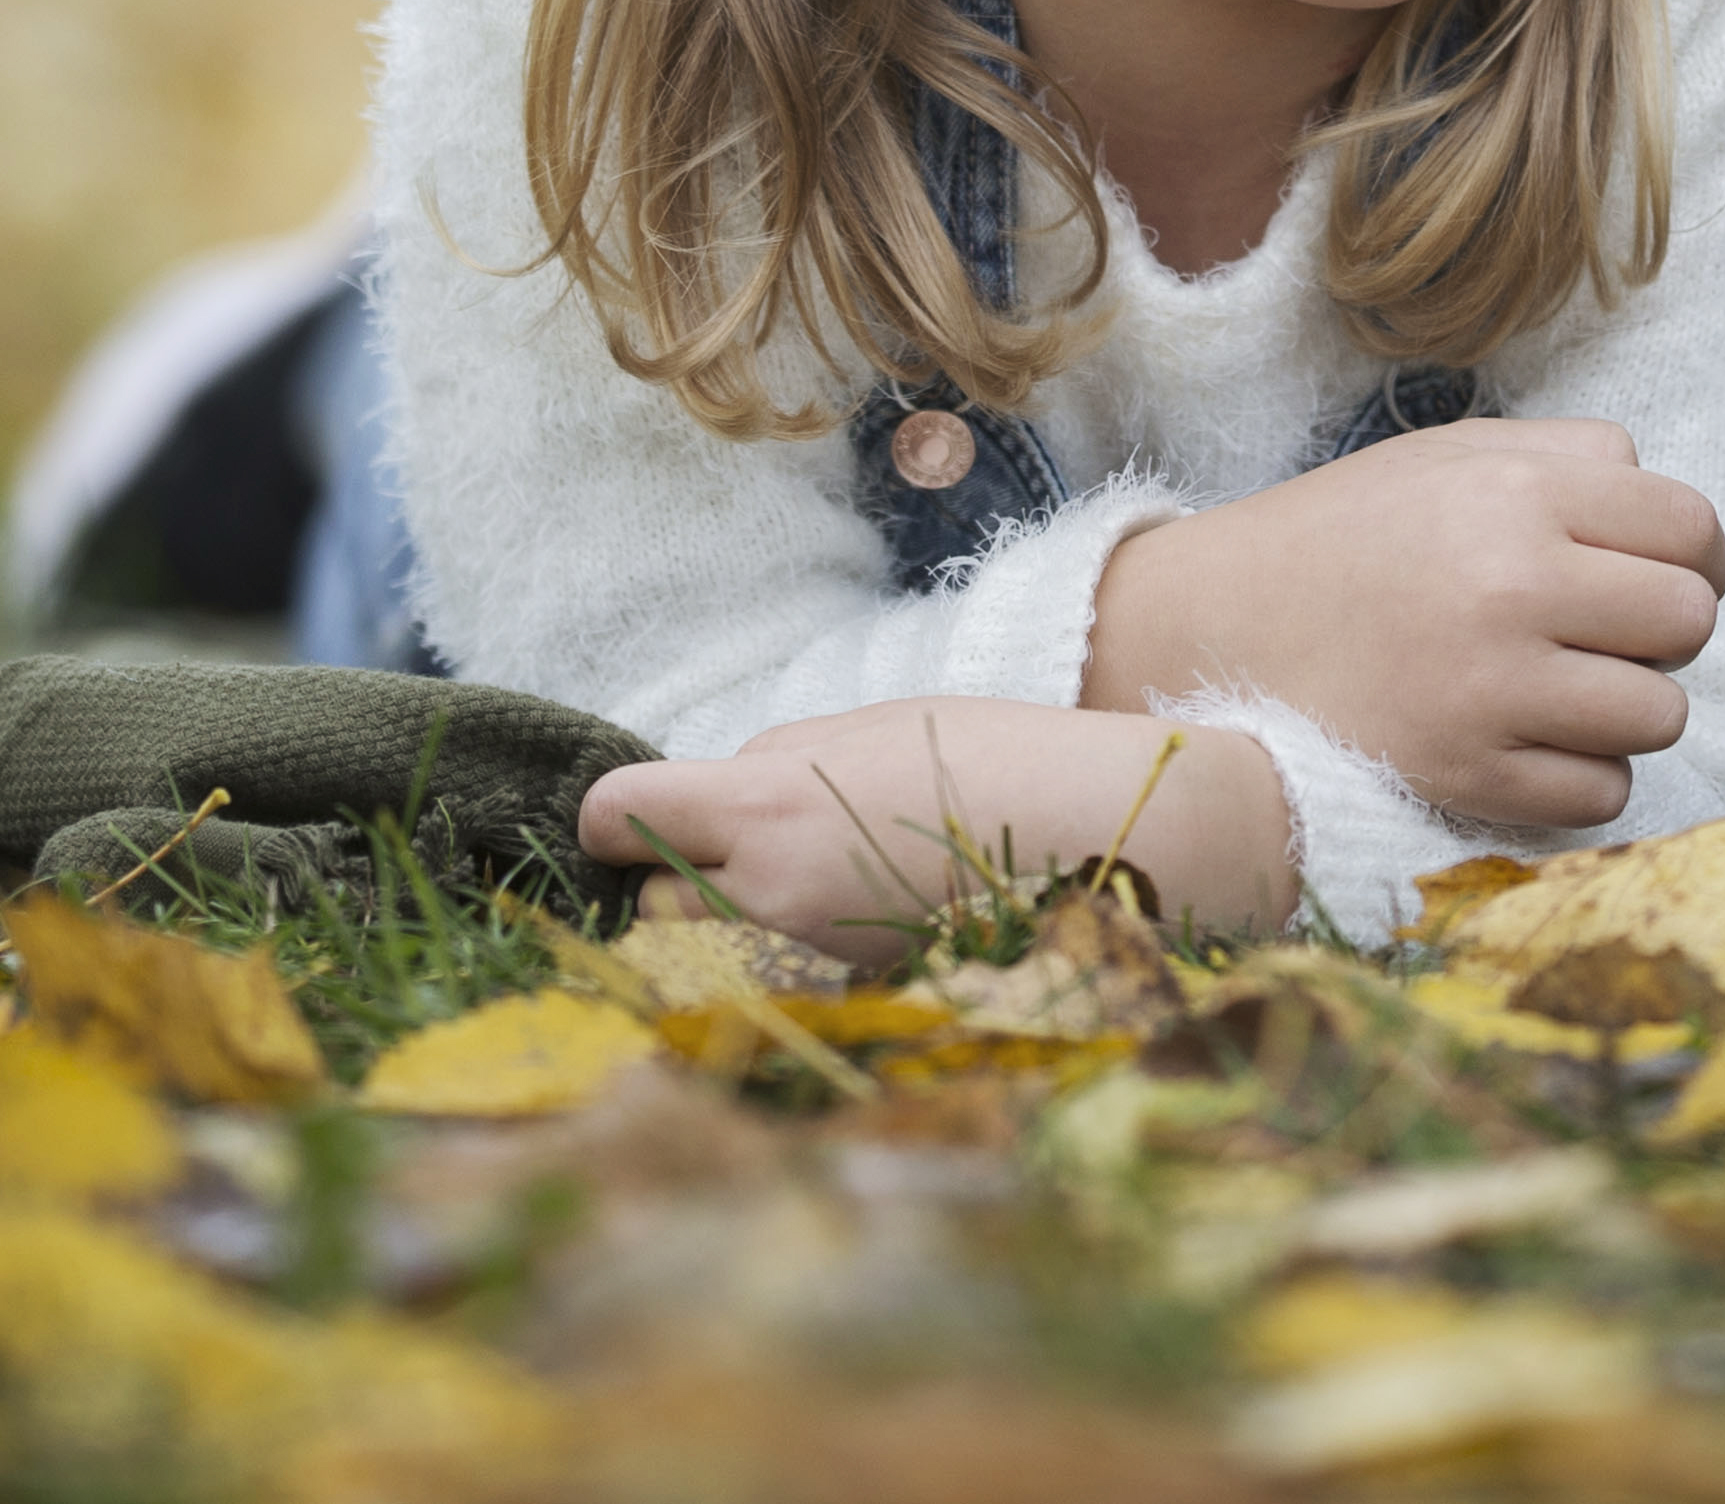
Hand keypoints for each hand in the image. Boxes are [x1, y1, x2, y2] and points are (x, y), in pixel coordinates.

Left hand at [579, 699, 1296, 960]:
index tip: (642, 814)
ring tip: (807, 883)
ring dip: (727, 921)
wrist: (1108, 838)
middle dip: (678, 874)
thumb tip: (717, 795)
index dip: (619, 815)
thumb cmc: (997, 759)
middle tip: (743, 848)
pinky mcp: (849, 999)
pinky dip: (791, 958)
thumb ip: (777, 759)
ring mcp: (808, 959)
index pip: (616, 814)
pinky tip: (855, 917)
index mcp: (766, 803)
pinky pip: (778, 980)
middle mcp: (768, 893)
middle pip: (649, 898)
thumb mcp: (872, 724)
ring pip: (705, 949)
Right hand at [1079, 416, 1724, 829]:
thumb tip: (1660, 494)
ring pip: (1661, 716)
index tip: (1668, 573)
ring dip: (1630, 706)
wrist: (1216, 626)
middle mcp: (1514, 588)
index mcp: (1518, 495)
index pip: (1692, 529)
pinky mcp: (1464, 774)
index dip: (1699, 556)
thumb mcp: (1448, 454)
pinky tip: (1534, 740)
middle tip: (1611, 632)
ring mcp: (1490, 690)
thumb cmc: (1346, 533)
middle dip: (1666, 630)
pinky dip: (1585, 774)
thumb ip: (1568, 455)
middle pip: (1690, 622)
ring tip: (1568, 686)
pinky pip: (1601, 792)